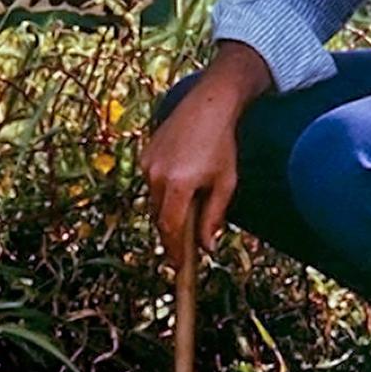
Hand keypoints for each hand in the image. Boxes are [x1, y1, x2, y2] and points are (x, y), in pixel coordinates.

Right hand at [138, 79, 241, 260]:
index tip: (179, 266)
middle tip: (185, 249)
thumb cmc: (222, 144)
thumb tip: (207, 247)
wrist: (209, 105)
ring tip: (188, 209)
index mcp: (178, 183)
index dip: (174, 250)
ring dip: (168, 211)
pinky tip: (181, 184)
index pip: (171, 228)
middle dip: (172, 234)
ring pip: (154, 201)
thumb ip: (214, 216)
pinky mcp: (145, 154)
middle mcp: (157, 174)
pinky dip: (164, 191)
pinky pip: (151, 183)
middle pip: (160, 218)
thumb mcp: (225, 182)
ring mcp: (147, 163)